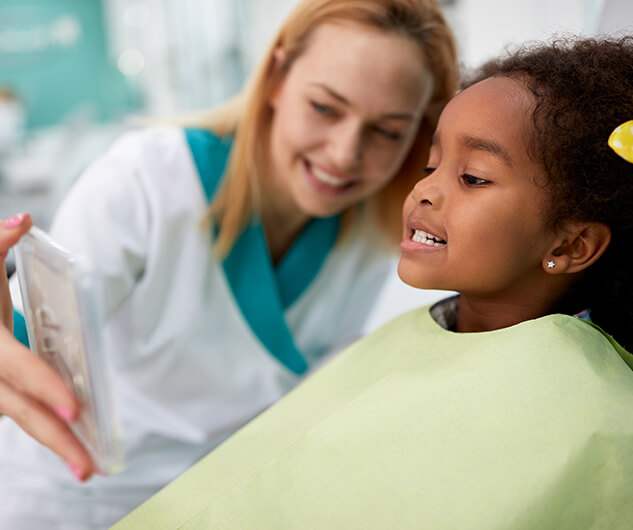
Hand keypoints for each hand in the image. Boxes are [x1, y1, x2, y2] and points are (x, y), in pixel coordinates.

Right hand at [0, 213, 97, 480]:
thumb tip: (23, 219)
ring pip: (20, 420)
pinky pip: (19, 416)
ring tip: (89, 467)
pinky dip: (44, 433)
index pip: (16, 367)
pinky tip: (73, 449)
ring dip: (53, 445)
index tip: (74, 408)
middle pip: (21, 410)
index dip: (42, 386)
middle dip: (55, 439)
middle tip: (90, 468)